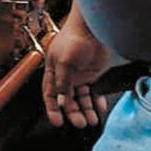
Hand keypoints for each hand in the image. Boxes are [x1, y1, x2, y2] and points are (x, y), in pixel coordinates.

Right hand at [43, 11, 110, 128]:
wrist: (94, 27)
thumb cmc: (74, 37)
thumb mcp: (64, 61)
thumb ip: (62, 82)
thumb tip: (60, 100)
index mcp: (53, 70)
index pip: (50, 93)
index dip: (52, 108)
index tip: (57, 121)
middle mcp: (65, 74)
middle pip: (66, 98)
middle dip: (72, 112)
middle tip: (79, 122)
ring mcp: (79, 75)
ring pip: (81, 97)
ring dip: (85, 109)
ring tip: (91, 120)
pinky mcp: (93, 74)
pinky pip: (94, 92)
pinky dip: (97, 101)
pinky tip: (100, 107)